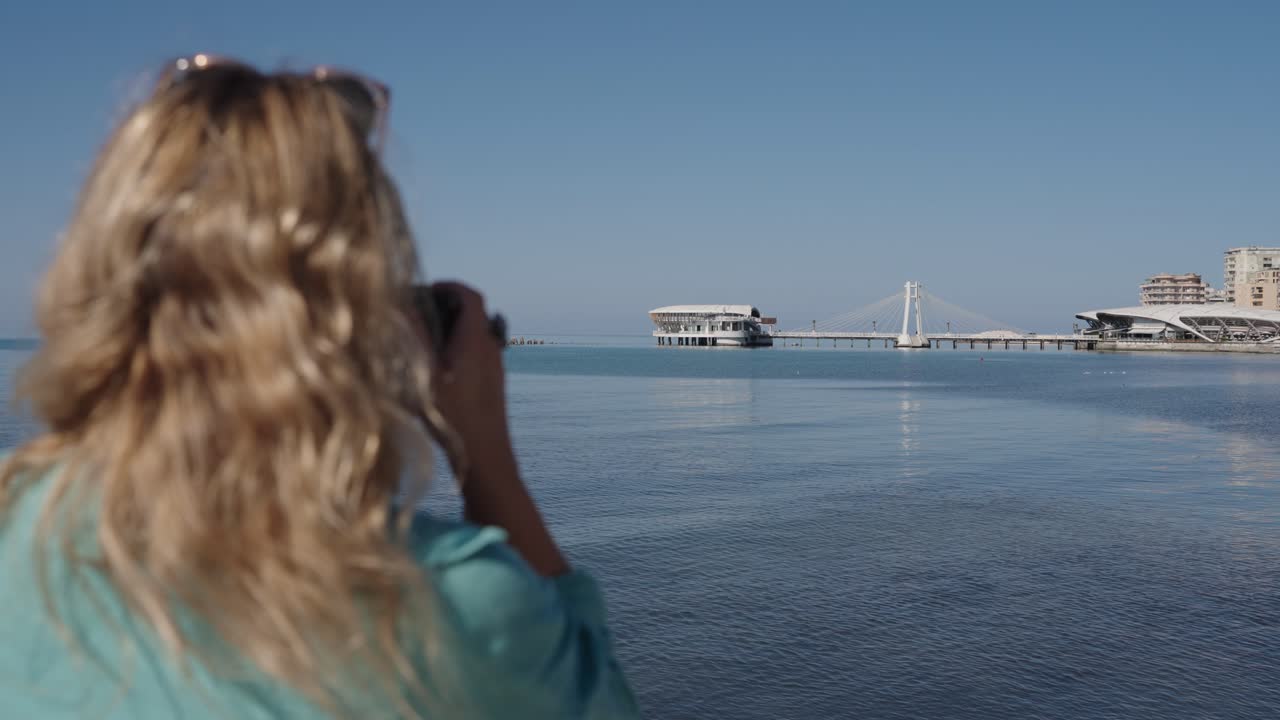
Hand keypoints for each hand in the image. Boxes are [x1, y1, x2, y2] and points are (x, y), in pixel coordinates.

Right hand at [425, 282, 568, 575]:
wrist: (487, 460)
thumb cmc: (454, 419)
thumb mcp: (424, 376)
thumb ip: (411, 337)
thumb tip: (399, 304)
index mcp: (476, 340)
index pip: (470, 295)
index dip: (448, 286)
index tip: (424, 289)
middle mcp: (491, 350)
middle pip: (473, 313)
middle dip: (444, 307)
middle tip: (416, 313)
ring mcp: (494, 369)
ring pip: (474, 335)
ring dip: (450, 330)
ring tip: (420, 341)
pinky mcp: (493, 387)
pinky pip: (476, 355)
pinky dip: (456, 350)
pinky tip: (433, 371)